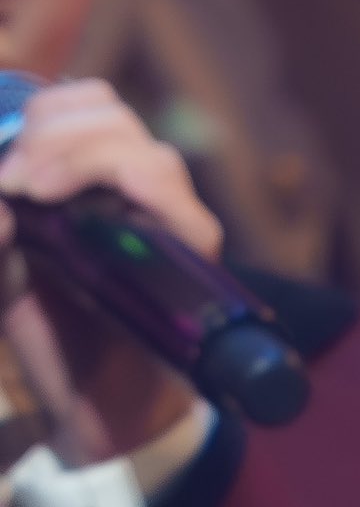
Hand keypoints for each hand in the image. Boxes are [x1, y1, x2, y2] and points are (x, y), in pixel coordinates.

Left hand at [0, 75, 219, 455]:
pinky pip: (183, 206)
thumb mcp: (2, 270)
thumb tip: (1, 202)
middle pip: (108, 112)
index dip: (43, 113)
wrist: (90, 404)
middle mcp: (138, 186)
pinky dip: (140, 187)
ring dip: (82, 157)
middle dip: (51, 135)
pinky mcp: (193, 257)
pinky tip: (95, 202)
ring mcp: (171, 219)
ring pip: (143, 151)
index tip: (7, 167)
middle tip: (14, 183)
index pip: (83, 102)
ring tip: (34, 194)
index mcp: (91, 173)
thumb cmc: (48, 330)